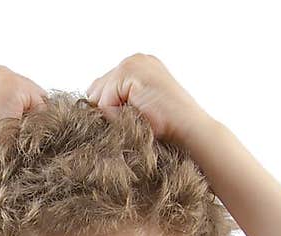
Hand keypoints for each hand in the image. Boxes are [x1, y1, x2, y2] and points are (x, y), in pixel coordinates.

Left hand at [85, 53, 204, 146]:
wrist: (190, 132)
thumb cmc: (168, 130)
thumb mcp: (138, 112)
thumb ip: (117, 103)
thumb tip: (90, 108)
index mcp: (139, 66)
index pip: (103, 87)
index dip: (109, 111)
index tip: (131, 120)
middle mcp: (135, 59)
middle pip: (97, 89)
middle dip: (107, 111)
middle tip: (134, 121)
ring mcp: (133, 63)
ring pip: (99, 97)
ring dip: (113, 116)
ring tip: (138, 120)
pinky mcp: (130, 72)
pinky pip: (105, 102)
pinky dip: (117, 117)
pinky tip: (138, 118)